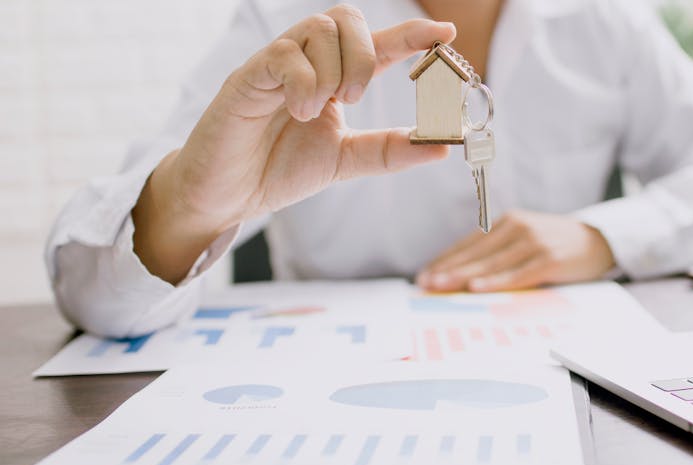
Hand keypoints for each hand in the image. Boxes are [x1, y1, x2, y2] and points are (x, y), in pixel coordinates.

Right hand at [132, 6, 455, 282]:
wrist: (226, 196)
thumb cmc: (278, 171)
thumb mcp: (346, 161)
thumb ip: (390, 151)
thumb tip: (441, 146)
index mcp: (332, 79)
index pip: (376, 45)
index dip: (411, 34)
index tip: (445, 33)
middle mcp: (306, 63)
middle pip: (347, 18)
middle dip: (366, 55)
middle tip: (354, 99)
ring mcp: (276, 65)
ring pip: (320, 28)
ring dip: (334, 71)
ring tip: (318, 111)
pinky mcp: (247, 77)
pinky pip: (284, 55)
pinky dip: (303, 83)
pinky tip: (298, 112)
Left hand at [416, 210, 615, 291]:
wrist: (599, 241)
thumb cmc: (556, 245)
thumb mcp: (525, 240)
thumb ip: (499, 253)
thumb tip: (463, 277)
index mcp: (508, 222)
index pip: (469, 244)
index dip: (445, 260)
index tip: (423, 275)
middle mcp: (518, 228)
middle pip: (476, 253)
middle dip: (447, 270)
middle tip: (424, 284)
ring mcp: (534, 242)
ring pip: (491, 263)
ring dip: (463, 277)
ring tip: (441, 287)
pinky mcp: (549, 259)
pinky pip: (517, 274)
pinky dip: (496, 282)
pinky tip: (477, 288)